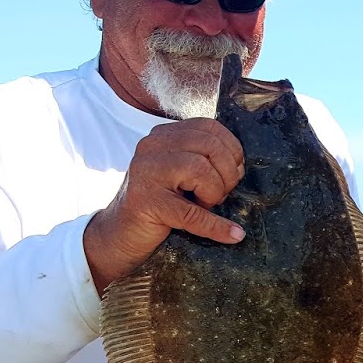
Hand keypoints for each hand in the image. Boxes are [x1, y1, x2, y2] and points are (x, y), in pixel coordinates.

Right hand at [85, 119, 246, 294]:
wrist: (121, 235)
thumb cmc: (160, 205)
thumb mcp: (181, 173)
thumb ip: (203, 159)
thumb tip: (241, 165)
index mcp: (163, 136)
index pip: (209, 127)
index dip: (231, 150)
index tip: (233, 172)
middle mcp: (151, 147)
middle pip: (210, 146)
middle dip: (227, 174)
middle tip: (221, 195)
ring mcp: (146, 173)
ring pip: (201, 169)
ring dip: (215, 193)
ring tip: (207, 206)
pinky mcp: (147, 203)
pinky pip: (192, 212)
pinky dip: (216, 226)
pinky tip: (232, 234)